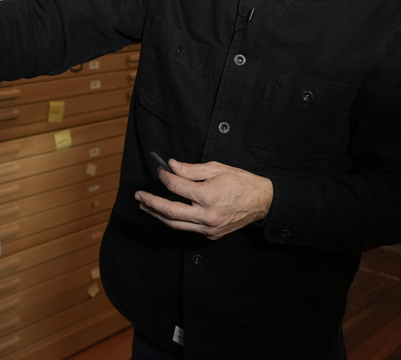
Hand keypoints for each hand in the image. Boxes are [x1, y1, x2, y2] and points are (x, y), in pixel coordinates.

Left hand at [134, 160, 273, 239]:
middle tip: (138, 196)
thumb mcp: (217, 168)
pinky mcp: (211, 235)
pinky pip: (188, 228)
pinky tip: (166, 213)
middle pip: (170, 211)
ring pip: (176, 224)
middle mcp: (207, 215)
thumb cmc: (241, 182)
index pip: (176, 186)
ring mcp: (209, 228)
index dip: (164, 176)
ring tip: (145, 206)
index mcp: (209, 195)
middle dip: (151, 203)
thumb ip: (191, 169)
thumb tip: (171, 166)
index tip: (160, 170)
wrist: (262, 202)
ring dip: (157, 215)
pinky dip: (175, 220)